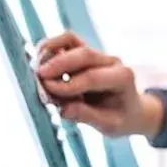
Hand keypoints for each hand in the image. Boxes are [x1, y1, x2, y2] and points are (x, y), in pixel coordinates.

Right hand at [34, 31, 163, 137]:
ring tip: (36, 68)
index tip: (48, 93)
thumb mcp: (110, 125)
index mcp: (122, 78)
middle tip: (38, 79)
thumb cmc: (120, 118)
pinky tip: (38, 61)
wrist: (130, 109)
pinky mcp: (86, 51)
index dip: (67, 85)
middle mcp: (112, 61)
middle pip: (83, 54)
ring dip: (51, 51)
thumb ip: (88, 116)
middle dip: (58, 65)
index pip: (92, 77)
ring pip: (72, 40)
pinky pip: (66, 41)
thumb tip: (63, 109)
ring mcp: (99, 54)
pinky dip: (50, 46)